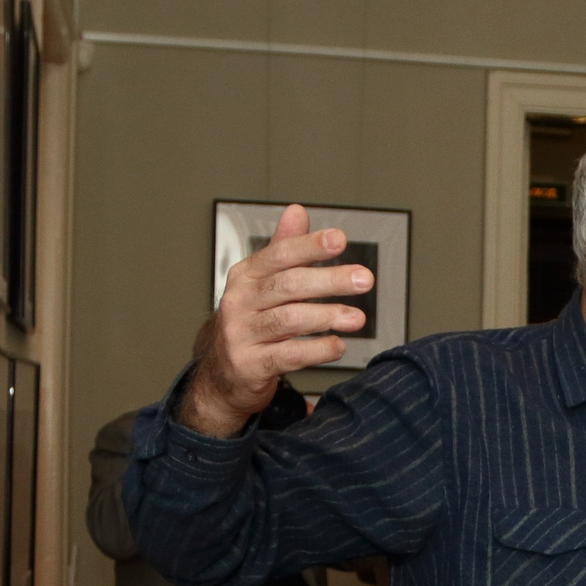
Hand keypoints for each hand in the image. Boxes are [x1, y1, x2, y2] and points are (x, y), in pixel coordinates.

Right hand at [178, 204, 375, 436]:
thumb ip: (282, 249)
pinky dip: (315, 351)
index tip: (340, 239)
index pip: (280, 255)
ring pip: (288, 320)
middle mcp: (239, 302)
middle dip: (329, 280)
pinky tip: (338, 346)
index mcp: (245, 276)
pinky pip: (287, 356)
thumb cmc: (250, 322)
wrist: (222, 374)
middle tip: (364, 279)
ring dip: (326, 316)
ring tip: (357, 318)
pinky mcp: (249, 366)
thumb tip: (297, 211)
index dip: (309, 246)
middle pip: (288, 285)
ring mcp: (241, 334)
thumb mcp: (261, 283)